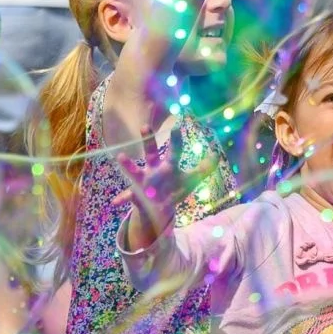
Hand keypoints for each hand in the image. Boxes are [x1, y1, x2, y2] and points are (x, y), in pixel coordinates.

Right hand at [114, 127, 217, 250]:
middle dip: (149, 140)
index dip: (176, 139)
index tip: (177, 126)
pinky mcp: (137, 194)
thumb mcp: (190, 180)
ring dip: (129, 165)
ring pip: (135, 171)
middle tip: (145, 126)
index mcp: (168, 164)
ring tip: (120, 157)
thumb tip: (217, 155)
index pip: (174, 150)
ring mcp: (144, 181)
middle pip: (151, 152)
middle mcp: (154, 169)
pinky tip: (115, 203)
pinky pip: (128, 197)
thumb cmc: (174, 188)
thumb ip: (203, 168)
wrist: (159, 207)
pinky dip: (122, 199)